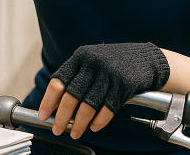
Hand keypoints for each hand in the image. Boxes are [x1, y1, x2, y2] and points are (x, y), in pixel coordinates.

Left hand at [38, 42, 169, 138]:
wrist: (146, 58)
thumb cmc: (115, 63)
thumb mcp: (93, 61)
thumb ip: (77, 77)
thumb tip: (57, 105)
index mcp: (81, 57)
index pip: (58, 81)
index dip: (49, 100)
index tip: (44, 115)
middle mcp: (93, 63)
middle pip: (71, 96)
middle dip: (62, 117)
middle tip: (58, 129)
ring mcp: (109, 73)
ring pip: (88, 105)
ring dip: (79, 123)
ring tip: (75, 133)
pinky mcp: (124, 84)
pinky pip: (107, 109)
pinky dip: (99, 121)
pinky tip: (94, 127)